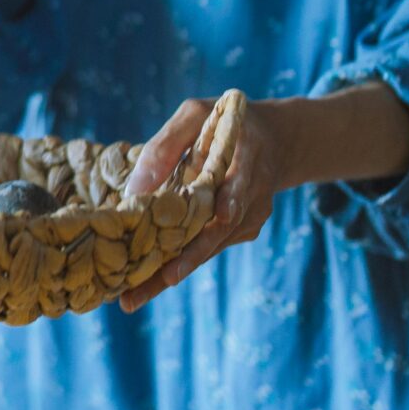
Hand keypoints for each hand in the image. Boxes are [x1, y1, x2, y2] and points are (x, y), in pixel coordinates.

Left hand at [116, 95, 288, 312]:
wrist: (274, 140)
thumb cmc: (225, 122)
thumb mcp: (196, 114)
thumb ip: (167, 144)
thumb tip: (135, 189)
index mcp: (248, 159)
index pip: (239, 187)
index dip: (228, 204)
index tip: (216, 219)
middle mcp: (254, 194)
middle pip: (219, 231)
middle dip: (186, 259)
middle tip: (153, 281)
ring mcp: (251, 217)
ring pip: (210, 248)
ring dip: (174, 270)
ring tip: (134, 295)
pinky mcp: (242, 230)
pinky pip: (209, 248)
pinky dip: (181, 262)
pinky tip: (147, 281)